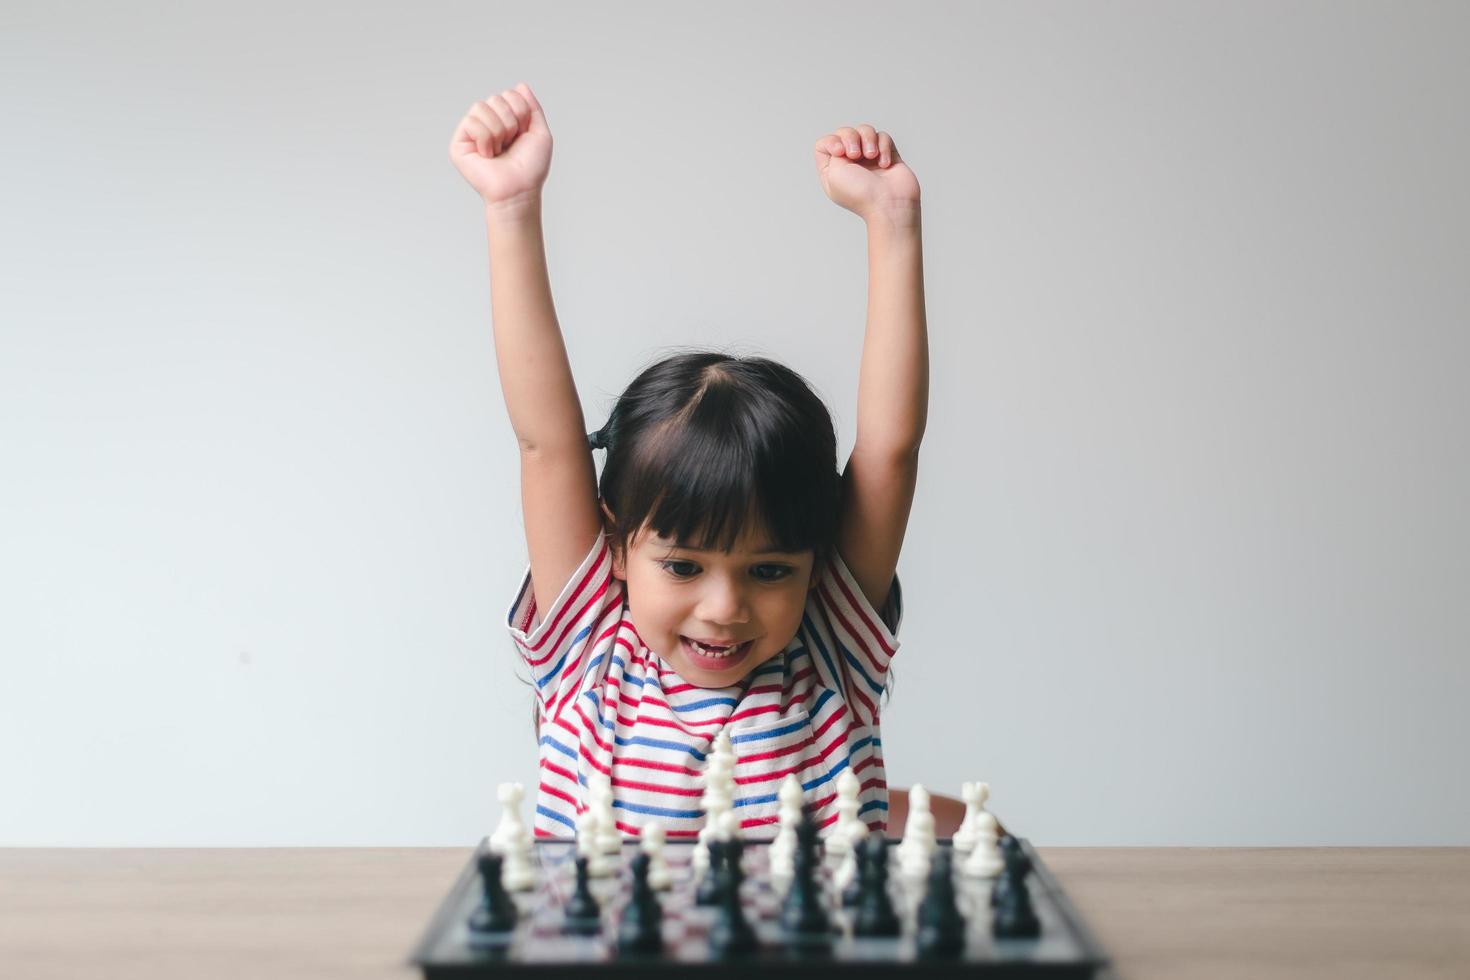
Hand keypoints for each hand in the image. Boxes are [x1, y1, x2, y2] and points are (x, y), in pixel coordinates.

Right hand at [449, 82, 552, 213]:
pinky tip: (487, 155)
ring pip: (482, 107)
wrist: (519, 189)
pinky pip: (472, 122)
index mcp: (504, 119)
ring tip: (499, 150)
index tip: (523, 134)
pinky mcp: (459, 143)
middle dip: (510, 122)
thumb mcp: (539, 133)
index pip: (510, 94)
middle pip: (496, 98)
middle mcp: (486, 123)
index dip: (521, 112)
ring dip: (498, 131)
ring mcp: (471, 132)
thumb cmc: (530, 168)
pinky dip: (486, 138)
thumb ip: (532, 107)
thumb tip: (520, 85)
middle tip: (510, 144)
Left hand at [813, 124, 919, 222]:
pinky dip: (883, 147)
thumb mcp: (832, 172)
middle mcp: (850, 164)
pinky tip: (885, 164)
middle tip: (856, 155)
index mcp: (833, 171)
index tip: (840, 152)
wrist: (890, 203)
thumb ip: (831, 149)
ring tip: (872, 156)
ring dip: (868, 139)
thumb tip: (846, 140)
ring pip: (864, 131)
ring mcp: (869, 160)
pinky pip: (883, 137)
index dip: (831, 142)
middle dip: (851, 137)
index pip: (824, 144)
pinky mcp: (887, 155)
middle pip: (844, 133)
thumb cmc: (861, 194)